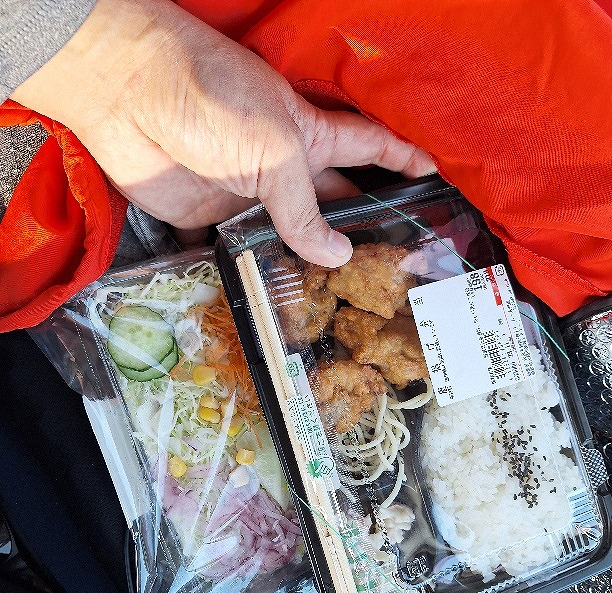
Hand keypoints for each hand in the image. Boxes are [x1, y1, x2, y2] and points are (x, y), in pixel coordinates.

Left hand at [12, 0, 435, 265]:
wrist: (127, 93)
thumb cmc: (212, 96)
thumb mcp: (277, 149)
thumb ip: (306, 208)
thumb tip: (337, 256)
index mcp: (312, 137)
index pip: (371, 147)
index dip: (404, 160)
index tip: (436, 179)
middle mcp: (284, 170)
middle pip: (334, 205)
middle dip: (362, 231)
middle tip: (394, 267)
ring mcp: (247, 197)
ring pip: (288, 237)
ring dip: (307, 265)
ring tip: (342, 302)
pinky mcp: (208, 220)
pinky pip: (237, 254)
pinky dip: (253, 275)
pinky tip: (278, 301)